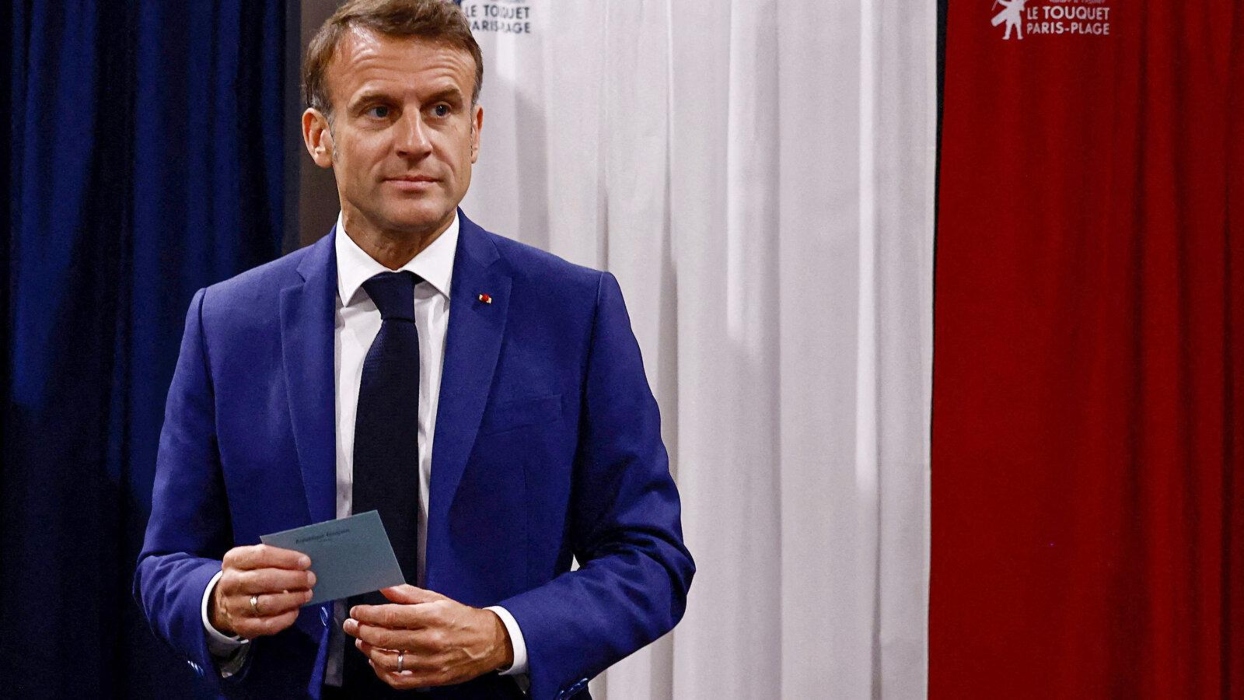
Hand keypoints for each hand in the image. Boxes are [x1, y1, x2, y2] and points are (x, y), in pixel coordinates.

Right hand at [209, 544, 315, 638]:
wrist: (224, 603)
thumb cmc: (248, 576)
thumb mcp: (252, 561)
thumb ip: (274, 559)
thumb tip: (302, 564)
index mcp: (234, 560)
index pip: (261, 555)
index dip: (286, 558)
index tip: (306, 562)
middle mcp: (230, 583)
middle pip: (266, 579)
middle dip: (294, 579)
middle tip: (310, 579)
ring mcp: (234, 606)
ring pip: (269, 603)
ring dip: (293, 598)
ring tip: (306, 594)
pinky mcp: (242, 626)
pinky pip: (269, 624)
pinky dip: (286, 617)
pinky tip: (295, 610)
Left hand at [343, 585, 513, 688]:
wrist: (490, 642)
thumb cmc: (463, 619)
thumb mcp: (438, 599)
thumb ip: (408, 594)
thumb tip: (385, 587)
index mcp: (432, 617)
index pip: (391, 615)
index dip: (368, 613)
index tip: (357, 611)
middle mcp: (430, 640)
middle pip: (385, 639)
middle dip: (362, 631)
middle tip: (352, 625)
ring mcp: (430, 662)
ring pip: (389, 661)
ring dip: (369, 651)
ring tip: (362, 642)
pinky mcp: (432, 678)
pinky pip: (399, 680)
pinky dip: (383, 673)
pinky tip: (377, 662)